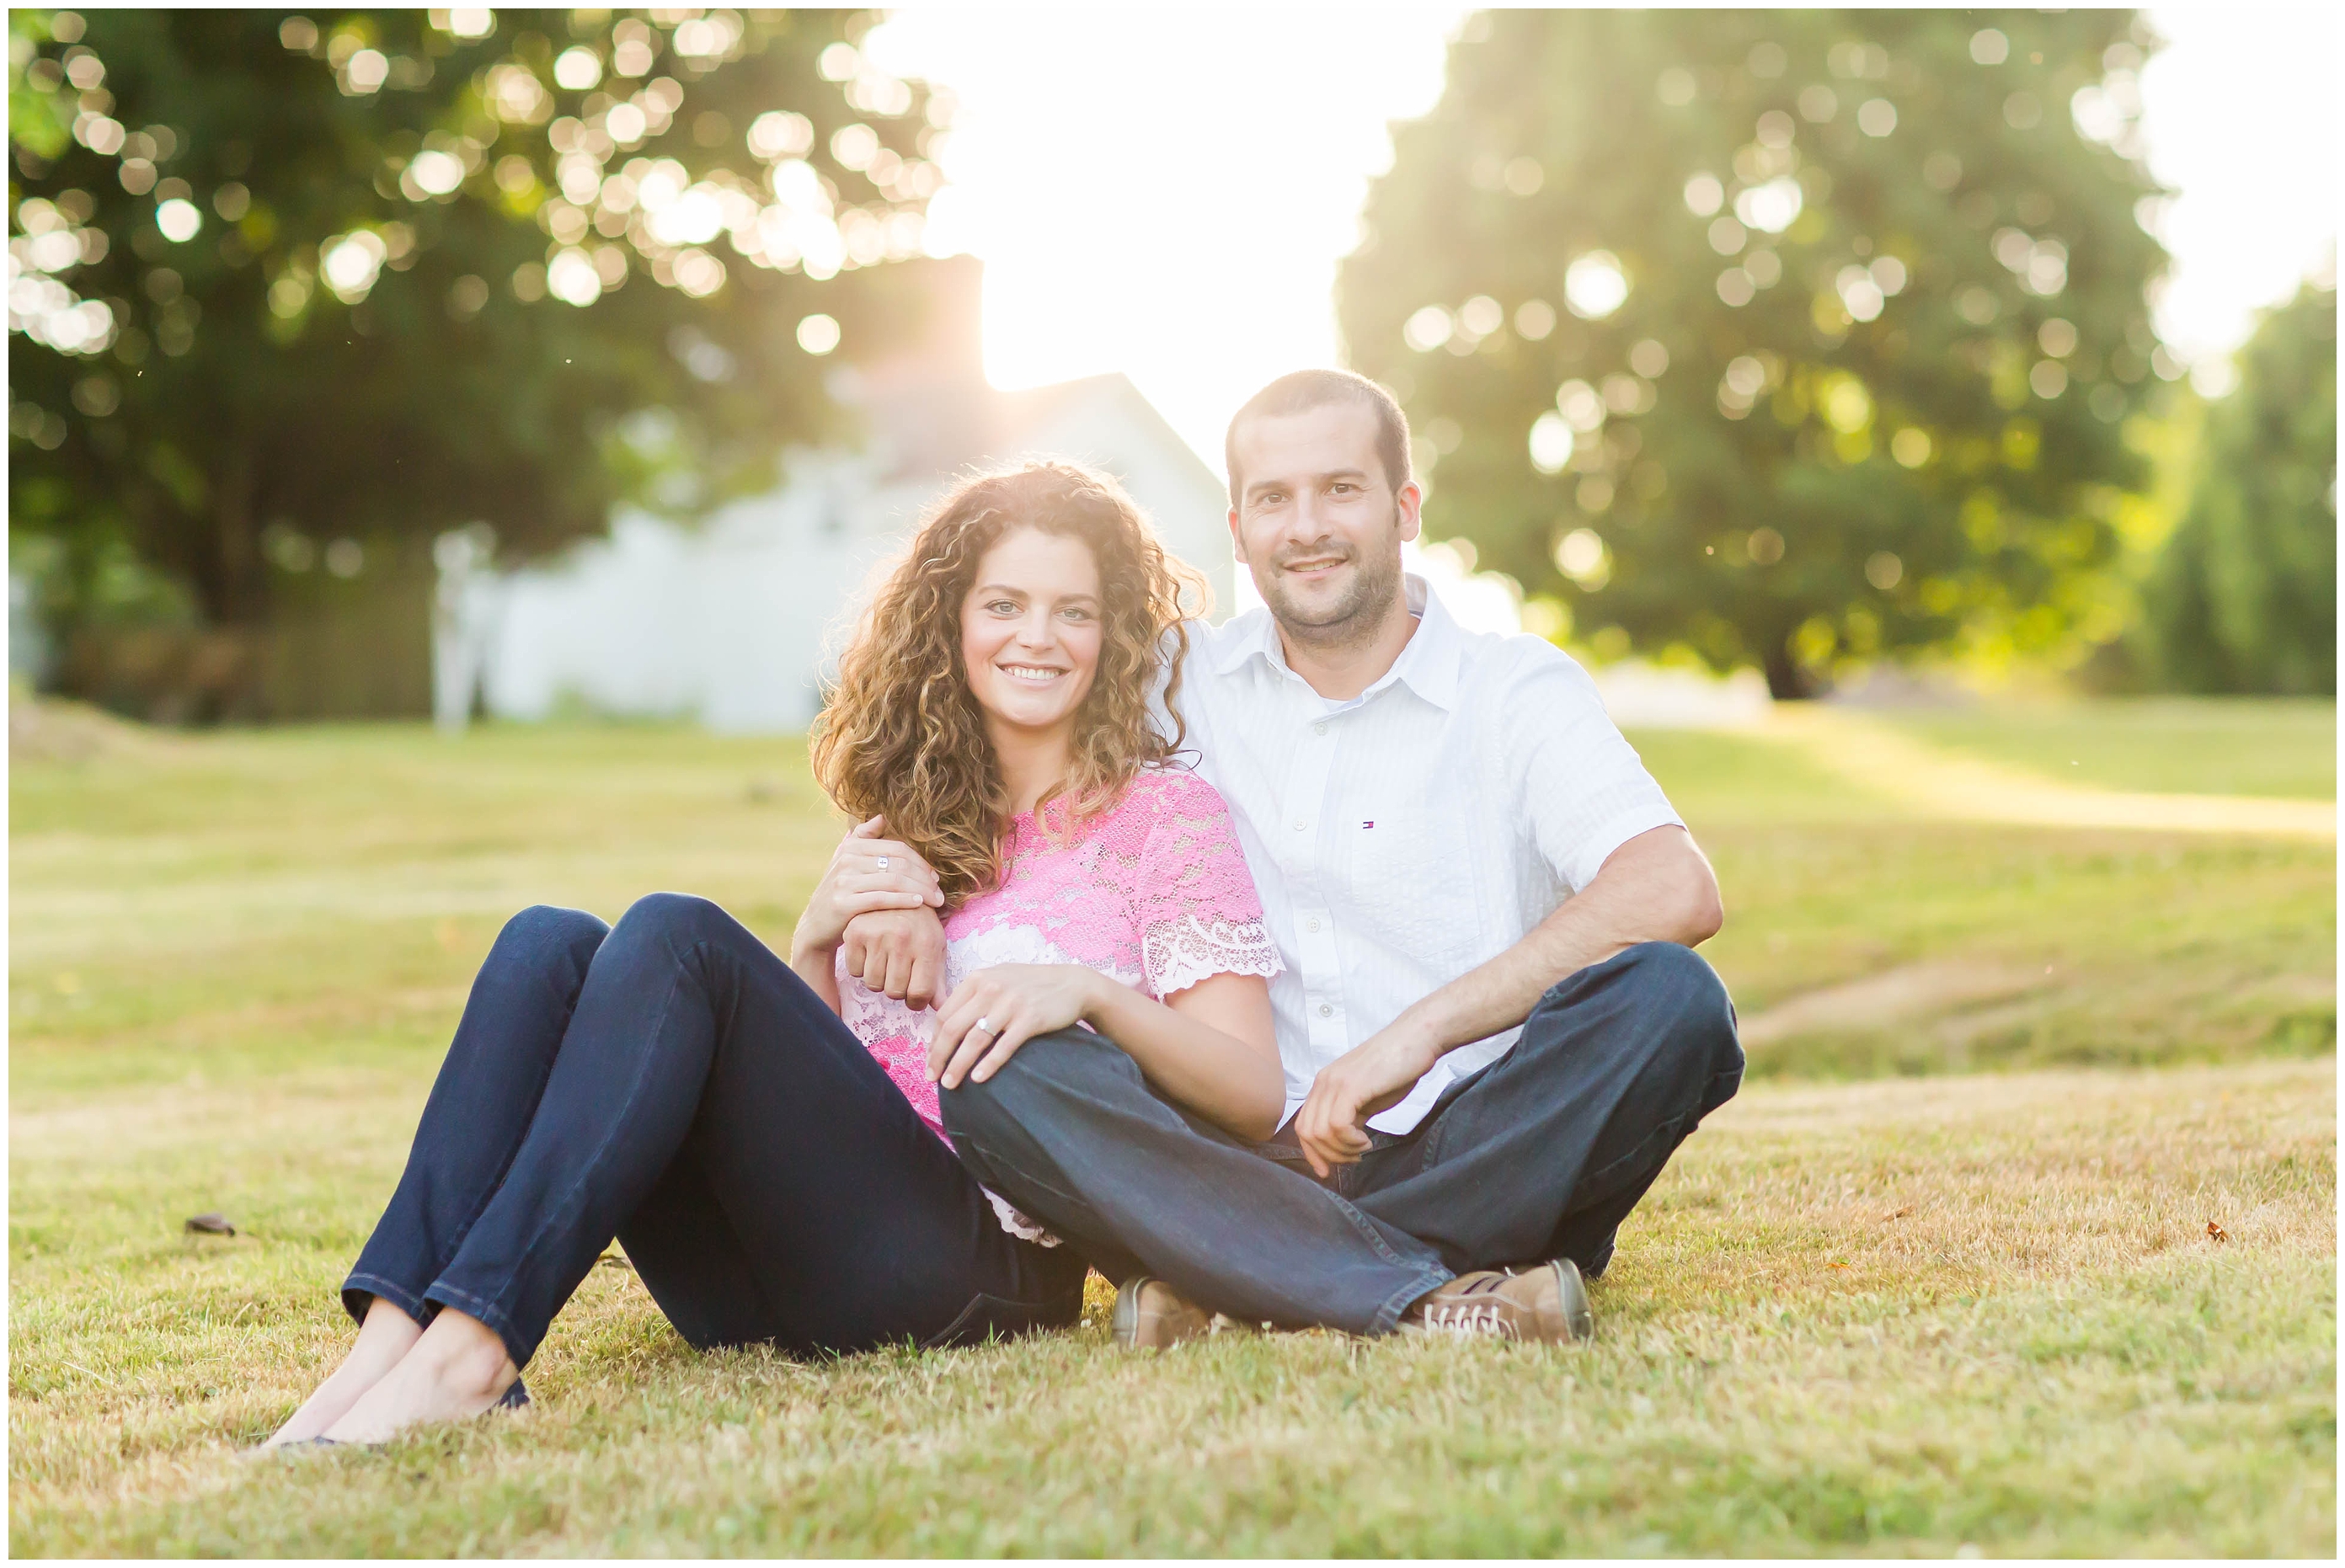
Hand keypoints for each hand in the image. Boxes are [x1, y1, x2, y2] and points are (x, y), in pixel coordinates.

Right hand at [792, 817, 942, 959]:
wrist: (816, 926)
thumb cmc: (842, 893)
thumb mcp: (848, 862)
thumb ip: (865, 837)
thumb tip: (883, 815)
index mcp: (853, 847)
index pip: (897, 848)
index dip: (921, 862)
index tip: (935, 877)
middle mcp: (847, 860)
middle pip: (898, 863)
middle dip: (924, 878)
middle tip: (940, 892)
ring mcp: (843, 881)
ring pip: (893, 881)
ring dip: (921, 890)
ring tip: (936, 901)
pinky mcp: (842, 903)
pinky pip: (881, 899)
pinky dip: (904, 900)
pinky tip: (919, 904)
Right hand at [841, 906, 947, 1009]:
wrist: (896, 892)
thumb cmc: (920, 925)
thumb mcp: (935, 948)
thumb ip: (938, 980)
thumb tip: (941, 1009)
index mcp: (927, 944)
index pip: (920, 993)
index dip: (917, 1002)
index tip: (915, 997)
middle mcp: (902, 938)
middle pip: (894, 992)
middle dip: (898, 990)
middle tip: (900, 974)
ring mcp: (877, 934)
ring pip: (873, 984)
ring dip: (879, 979)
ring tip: (886, 962)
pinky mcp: (855, 931)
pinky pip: (855, 971)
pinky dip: (862, 968)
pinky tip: (871, 953)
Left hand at [928, 965, 1100, 1089]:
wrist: (1073, 984)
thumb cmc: (1033, 985)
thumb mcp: (999, 978)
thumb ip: (974, 995)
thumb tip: (947, 1024)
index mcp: (978, 979)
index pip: (945, 1014)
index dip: (934, 1040)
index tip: (931, 1060)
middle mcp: (991, 988)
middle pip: (953, 1028)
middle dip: (939, 1056)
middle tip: (932, 1077)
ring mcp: (1011, 1004)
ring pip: (974, 1040)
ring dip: (958, 1065)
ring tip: (949, 1084)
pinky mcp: (1030, 1019)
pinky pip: (1003, 1047)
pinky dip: (988, 1065)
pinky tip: (978, 1079)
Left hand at [1292, 1026, 1440, 1178]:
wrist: (1417, 1039)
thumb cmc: (1397, 1068)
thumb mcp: (1366, 1097)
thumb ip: (1350, 1116)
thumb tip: (1342, 1143)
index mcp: (1323, 1085)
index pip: (1303, 1126)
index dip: (1312, 1153)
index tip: (1327, 1171)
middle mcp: (1323, 1082)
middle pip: (1307, 1133)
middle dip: (1329, 1156)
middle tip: (1354, 1159)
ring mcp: (1336, 1083)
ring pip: (1321, 1133)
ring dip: (1343, 1150)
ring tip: (1364, 1148)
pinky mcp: (1352, 1086)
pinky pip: (1338, 1125)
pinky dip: (1351, 1141)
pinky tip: (1367, 1140)